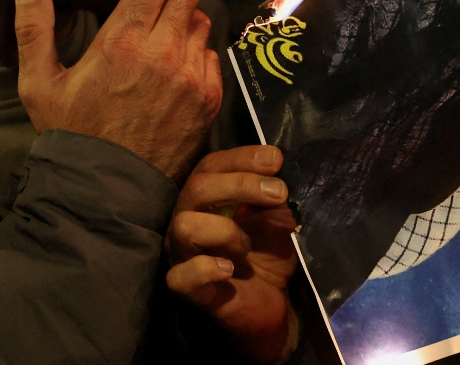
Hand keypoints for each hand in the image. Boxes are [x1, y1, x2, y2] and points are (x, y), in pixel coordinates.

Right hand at [14, 0, 242, 181]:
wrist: (108, 195)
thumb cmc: (70, 136)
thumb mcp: (38, 83)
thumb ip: (34, 26)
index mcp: (122, 42)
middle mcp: (164, 53)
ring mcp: (192, 76)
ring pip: (200, 21)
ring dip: (185, 15)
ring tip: (154, 44)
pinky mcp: (210, 97)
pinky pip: (208, 56)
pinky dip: (193, 51)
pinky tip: (168, 72)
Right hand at [165, 146, 298, 363]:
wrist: (272, 301)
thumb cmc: (268, 252)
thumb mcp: (279, 217)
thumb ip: (275, 194)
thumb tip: (280, 168)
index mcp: (209, 198)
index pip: (212, 165)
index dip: (242, 158)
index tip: (276, 160)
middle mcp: (188, 219)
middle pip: (197, 187)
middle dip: (241, 185)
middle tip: (279, 193)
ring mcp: (183, 254)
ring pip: (185, 226)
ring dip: (225, 231)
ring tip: (247, 247)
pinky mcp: (189, 290)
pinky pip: (179, 276)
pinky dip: (205, 268)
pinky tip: (229, 269)